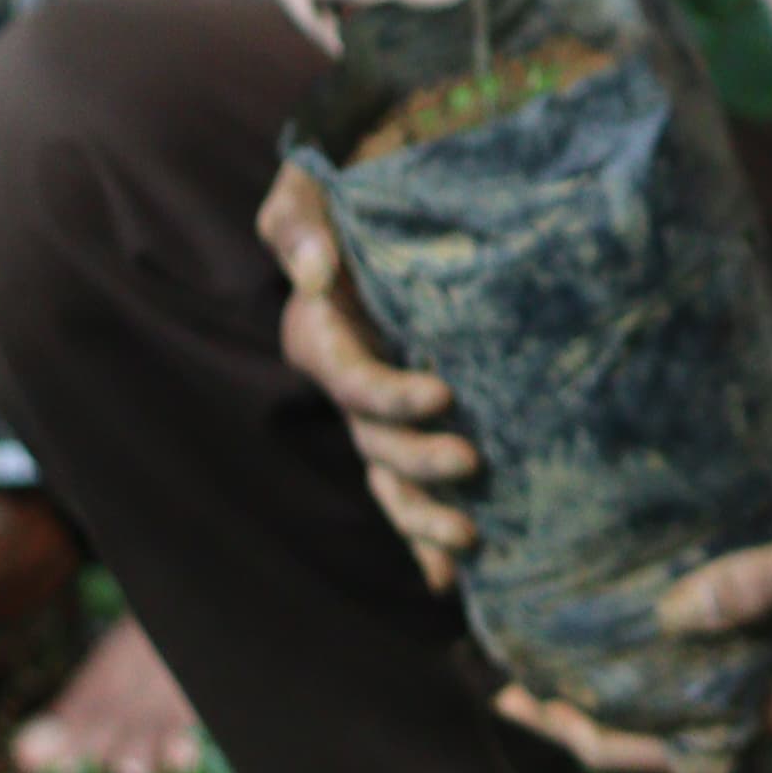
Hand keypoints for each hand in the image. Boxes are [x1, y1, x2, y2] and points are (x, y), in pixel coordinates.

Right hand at [257, 165, 474, 590]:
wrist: (376, 205)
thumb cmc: (342, 192)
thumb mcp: (307, 191)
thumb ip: (298, 222)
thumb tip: (319, 270)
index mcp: (321, 336)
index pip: (350, 378)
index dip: (390, 393)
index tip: (444, 393)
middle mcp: (345, 383)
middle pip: (375, 440)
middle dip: (419, 462)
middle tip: (473, 462)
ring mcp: (374, 412)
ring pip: (390, 478)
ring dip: (422, 516)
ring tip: (471, 541)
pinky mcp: (406, 423)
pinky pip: (407, 487)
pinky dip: (423, 535)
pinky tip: (452, 581)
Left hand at [489, 349, 771, 772]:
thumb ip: (757, 584)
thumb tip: (674, 617)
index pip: (670, 753)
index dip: (591, 739)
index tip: (528, 704)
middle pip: (666, 743)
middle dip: (585, 728)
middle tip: (507, 689)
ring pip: (679, 714)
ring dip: (613, 703)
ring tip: (540, 671)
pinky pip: (700, 681)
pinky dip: (648, 672)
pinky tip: (609, 639)